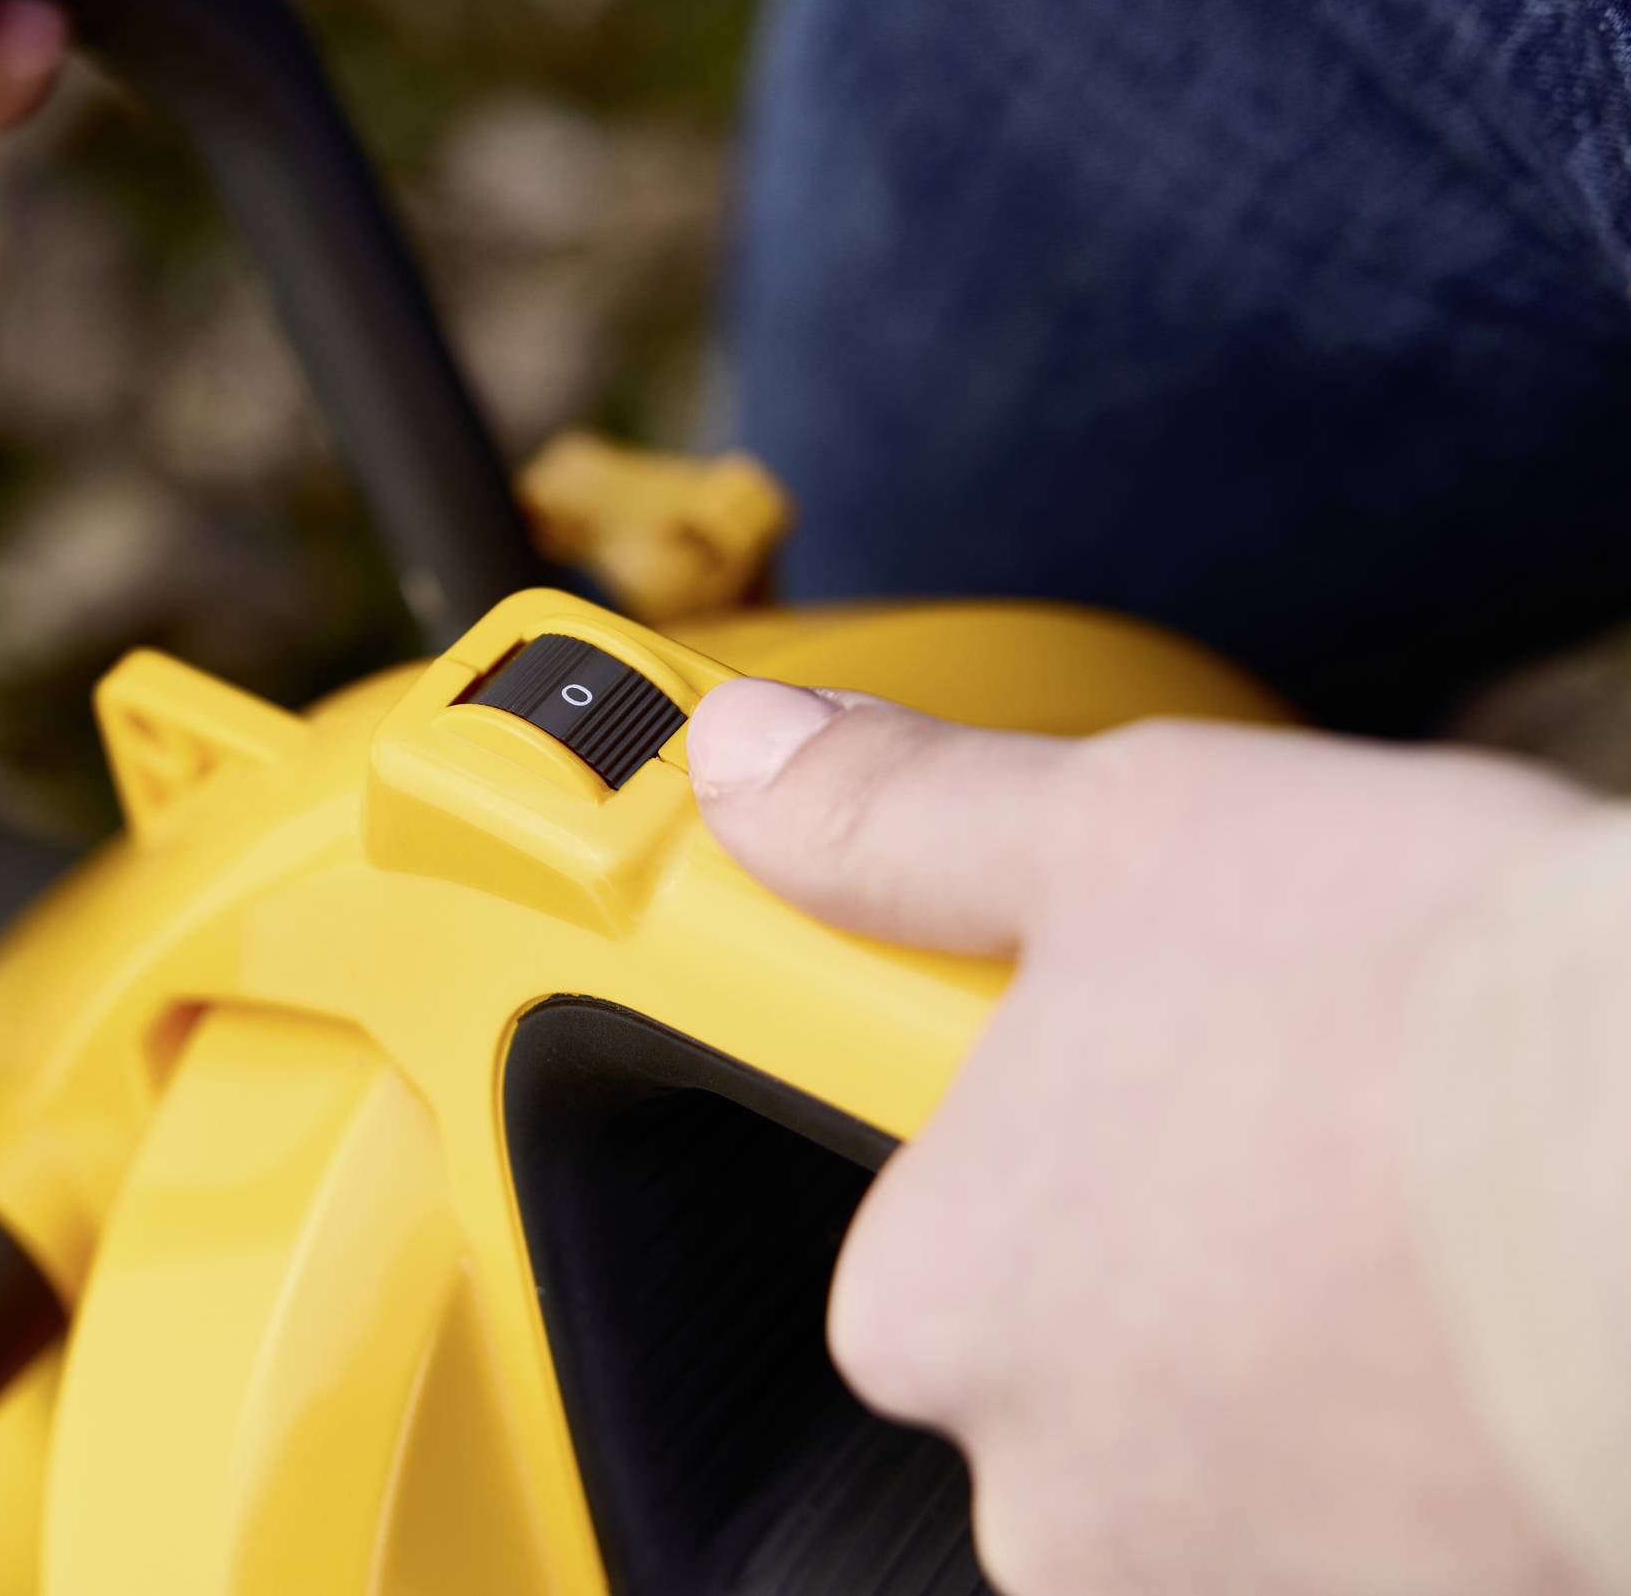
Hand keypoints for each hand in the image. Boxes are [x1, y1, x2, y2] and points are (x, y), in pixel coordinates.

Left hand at [686, 680, 1603, 1595]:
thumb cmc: (1431, 1014)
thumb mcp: (1118, 837)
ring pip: (1256, 1462)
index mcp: (933, 1307)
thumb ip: (907, 822)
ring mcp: (1246, 1591)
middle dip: (1202, 1259)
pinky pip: (1402, 1538)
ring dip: (1334, 1367)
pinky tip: (1518, 1335)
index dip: (1067, 1136)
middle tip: (1336, 1131)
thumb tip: (756, 762)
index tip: (1176, 1083)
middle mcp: (1056, 1500)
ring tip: (1443, 1219)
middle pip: (1099, 1361)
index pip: (940, 1234)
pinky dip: (1448, 1458)